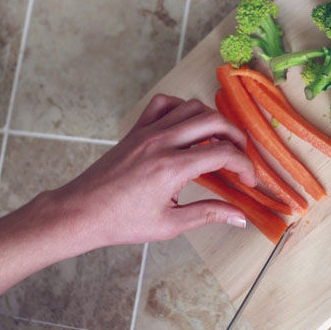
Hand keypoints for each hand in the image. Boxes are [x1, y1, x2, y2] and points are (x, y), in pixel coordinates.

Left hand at [48, 94, 255, 251]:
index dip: (244, 166)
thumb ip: (208, 214)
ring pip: (191, 107)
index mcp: (171, 168)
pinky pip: (163, 104)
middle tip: (241, 157)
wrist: (81, 212)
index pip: (223, 153)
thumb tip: (240, 217)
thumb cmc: (121, 222)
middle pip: (213, 121)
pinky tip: (187, 127)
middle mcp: (161, 142)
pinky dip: (181, 108)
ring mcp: (146, 132)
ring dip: (212, 120)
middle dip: (236, 137)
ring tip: (219, 141)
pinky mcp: (135, 130)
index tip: (248, 180)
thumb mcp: (169, 225)